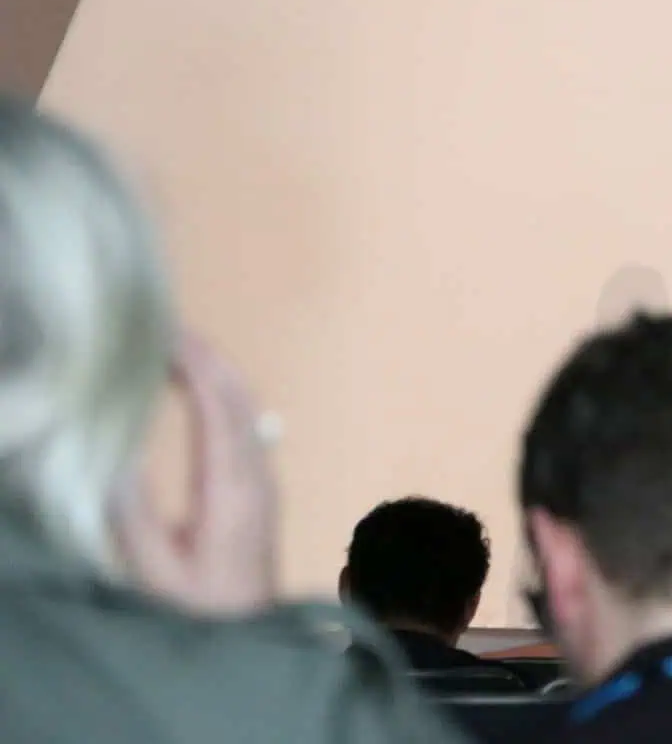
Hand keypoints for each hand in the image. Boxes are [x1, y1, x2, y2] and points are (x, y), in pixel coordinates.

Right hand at [114, 333, 277, 616]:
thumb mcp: (153, 571)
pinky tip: (198, 390)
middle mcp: (256, 477)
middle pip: (238, 399)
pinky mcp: (260, 490)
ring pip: (246, 408)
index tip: (166, 338)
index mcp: (230, 490)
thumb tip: (115, 457)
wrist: (248, 638)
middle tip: (168, 326)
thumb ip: (132, 517)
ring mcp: (263, 481)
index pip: (218, 410)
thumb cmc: (197, 611)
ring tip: (177, 347)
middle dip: (207, 357)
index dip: (194, 368)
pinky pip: (245, 425)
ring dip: (216, 372)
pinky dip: (220, 395)